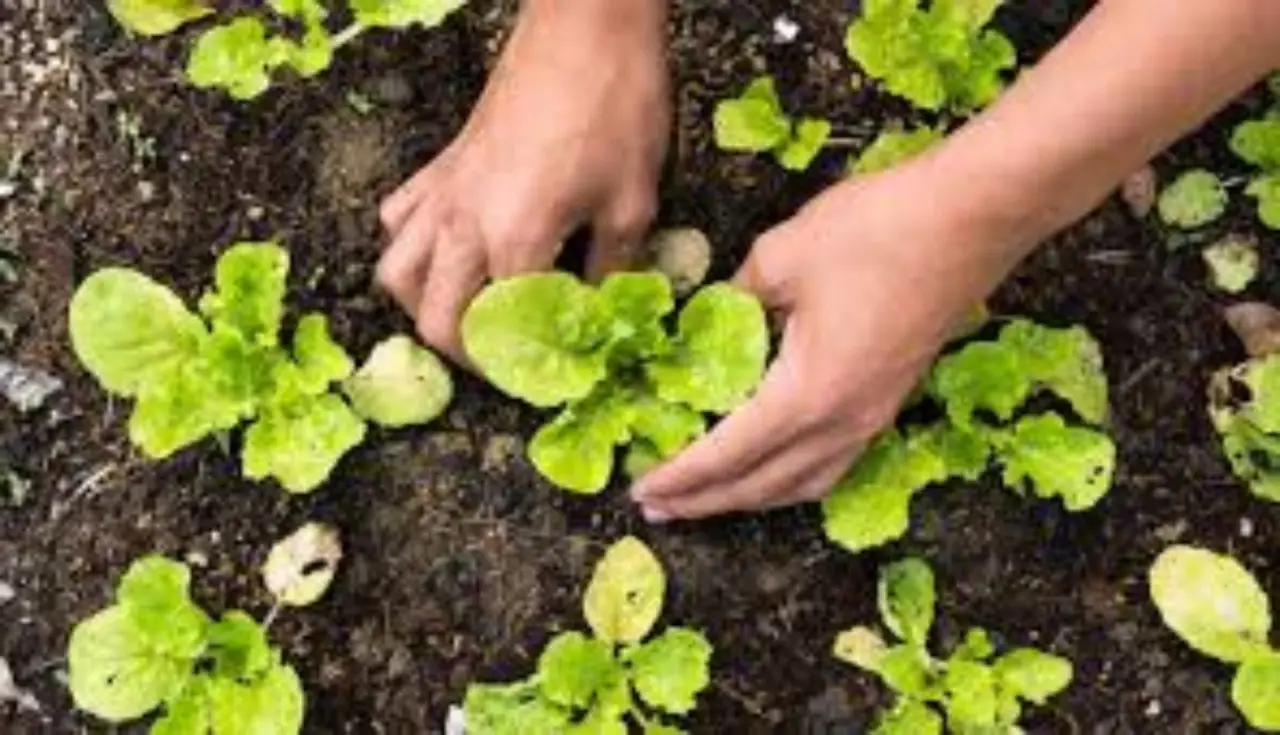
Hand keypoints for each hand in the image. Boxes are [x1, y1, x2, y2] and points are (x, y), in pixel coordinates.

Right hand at [376, 0, 669, 362]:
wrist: (584, 26)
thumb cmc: (616, 107)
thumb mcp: (633, 201)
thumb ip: (614, 270)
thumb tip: (605, 313)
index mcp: (514, 241)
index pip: (503, 333)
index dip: (525, 369)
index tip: (549, 381)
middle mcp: (464, 224)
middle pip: (434, 318)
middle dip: (466, 355)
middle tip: (506, 362)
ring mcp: (444, 193)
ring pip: (397, 273)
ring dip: (424, 307)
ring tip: (466, 317)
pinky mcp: (441, 164)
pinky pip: (400, 218)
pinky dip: (411, 247)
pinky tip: (447, 251)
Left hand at [631, 163, 1027, 520]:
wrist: (974, 216)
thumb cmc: (878, 231)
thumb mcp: (782, 256)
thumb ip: (736, 298)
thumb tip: (714, 318)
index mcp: (808, 395)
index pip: (728, 454)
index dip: (681, 475)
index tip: (642, 489)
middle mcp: (843, 422)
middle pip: (764, 485)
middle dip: (707, 501)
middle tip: (659, 507)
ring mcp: (874, 416)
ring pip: (804, 484)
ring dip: (751, 497)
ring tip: (708, 499)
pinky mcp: (891, 399)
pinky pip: (832, 463)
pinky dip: (791, 479)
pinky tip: (775, 467)